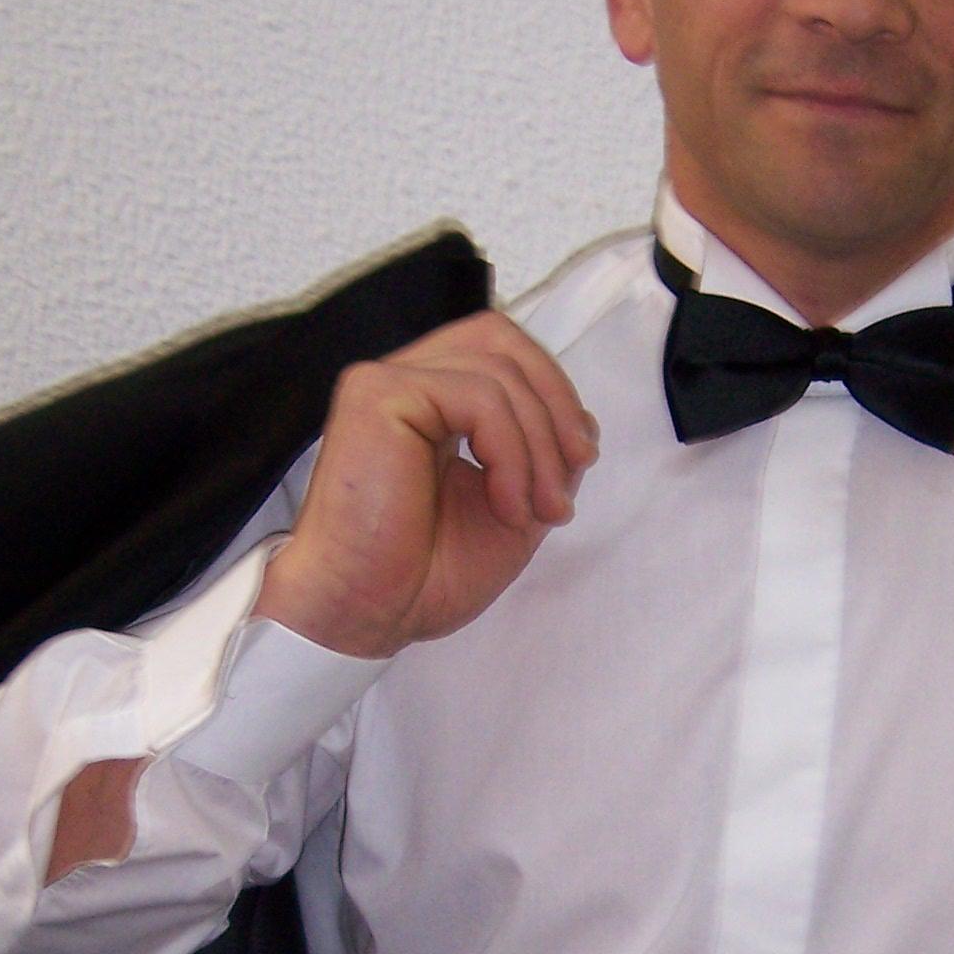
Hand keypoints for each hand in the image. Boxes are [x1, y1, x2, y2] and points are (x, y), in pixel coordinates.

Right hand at [256, 311, 598, 659]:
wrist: (370, 615)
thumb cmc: (426, 576)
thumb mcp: (516, 507)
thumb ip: (544, 456)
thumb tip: (582, 420)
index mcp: (432, 402)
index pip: (501, 352)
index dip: (553, 391)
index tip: (581, 459)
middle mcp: (406, 382)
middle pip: (500, 339)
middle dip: (554, 402)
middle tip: (573, 470)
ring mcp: (387, 383)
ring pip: (498, 372)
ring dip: (538, 445)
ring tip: (538, 510)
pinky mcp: (377, 395)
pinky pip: (477, 396)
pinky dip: (511, 452)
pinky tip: (506, 505)